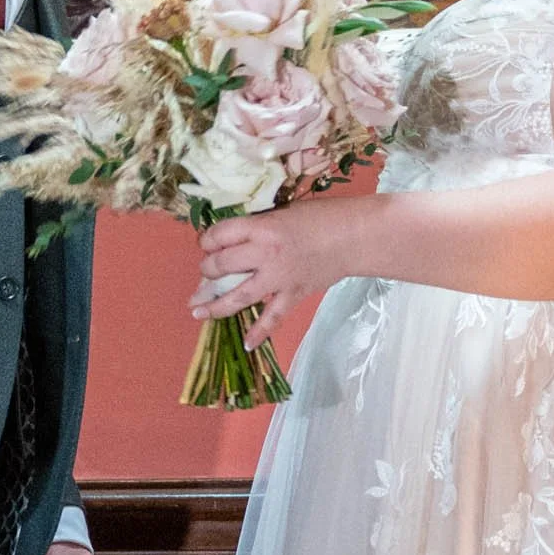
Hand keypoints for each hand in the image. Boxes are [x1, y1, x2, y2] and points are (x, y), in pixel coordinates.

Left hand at [192, 200, 362, 349]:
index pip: (220, 235)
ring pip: (237, 296)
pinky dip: (259, 332)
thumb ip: (259, 227)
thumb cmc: (323, 216)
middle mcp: (265, 254)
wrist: (356, 236)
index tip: (205, 244)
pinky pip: (272, 318)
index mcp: (262, 228)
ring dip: (215, 305)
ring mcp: (278, 279)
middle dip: (207, 271)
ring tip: (197, 311)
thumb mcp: (284, 212)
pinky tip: (246, 342)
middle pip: (222, 266)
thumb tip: (235, 242)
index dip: (207, 241)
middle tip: (207, 273)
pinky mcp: (293, 295)